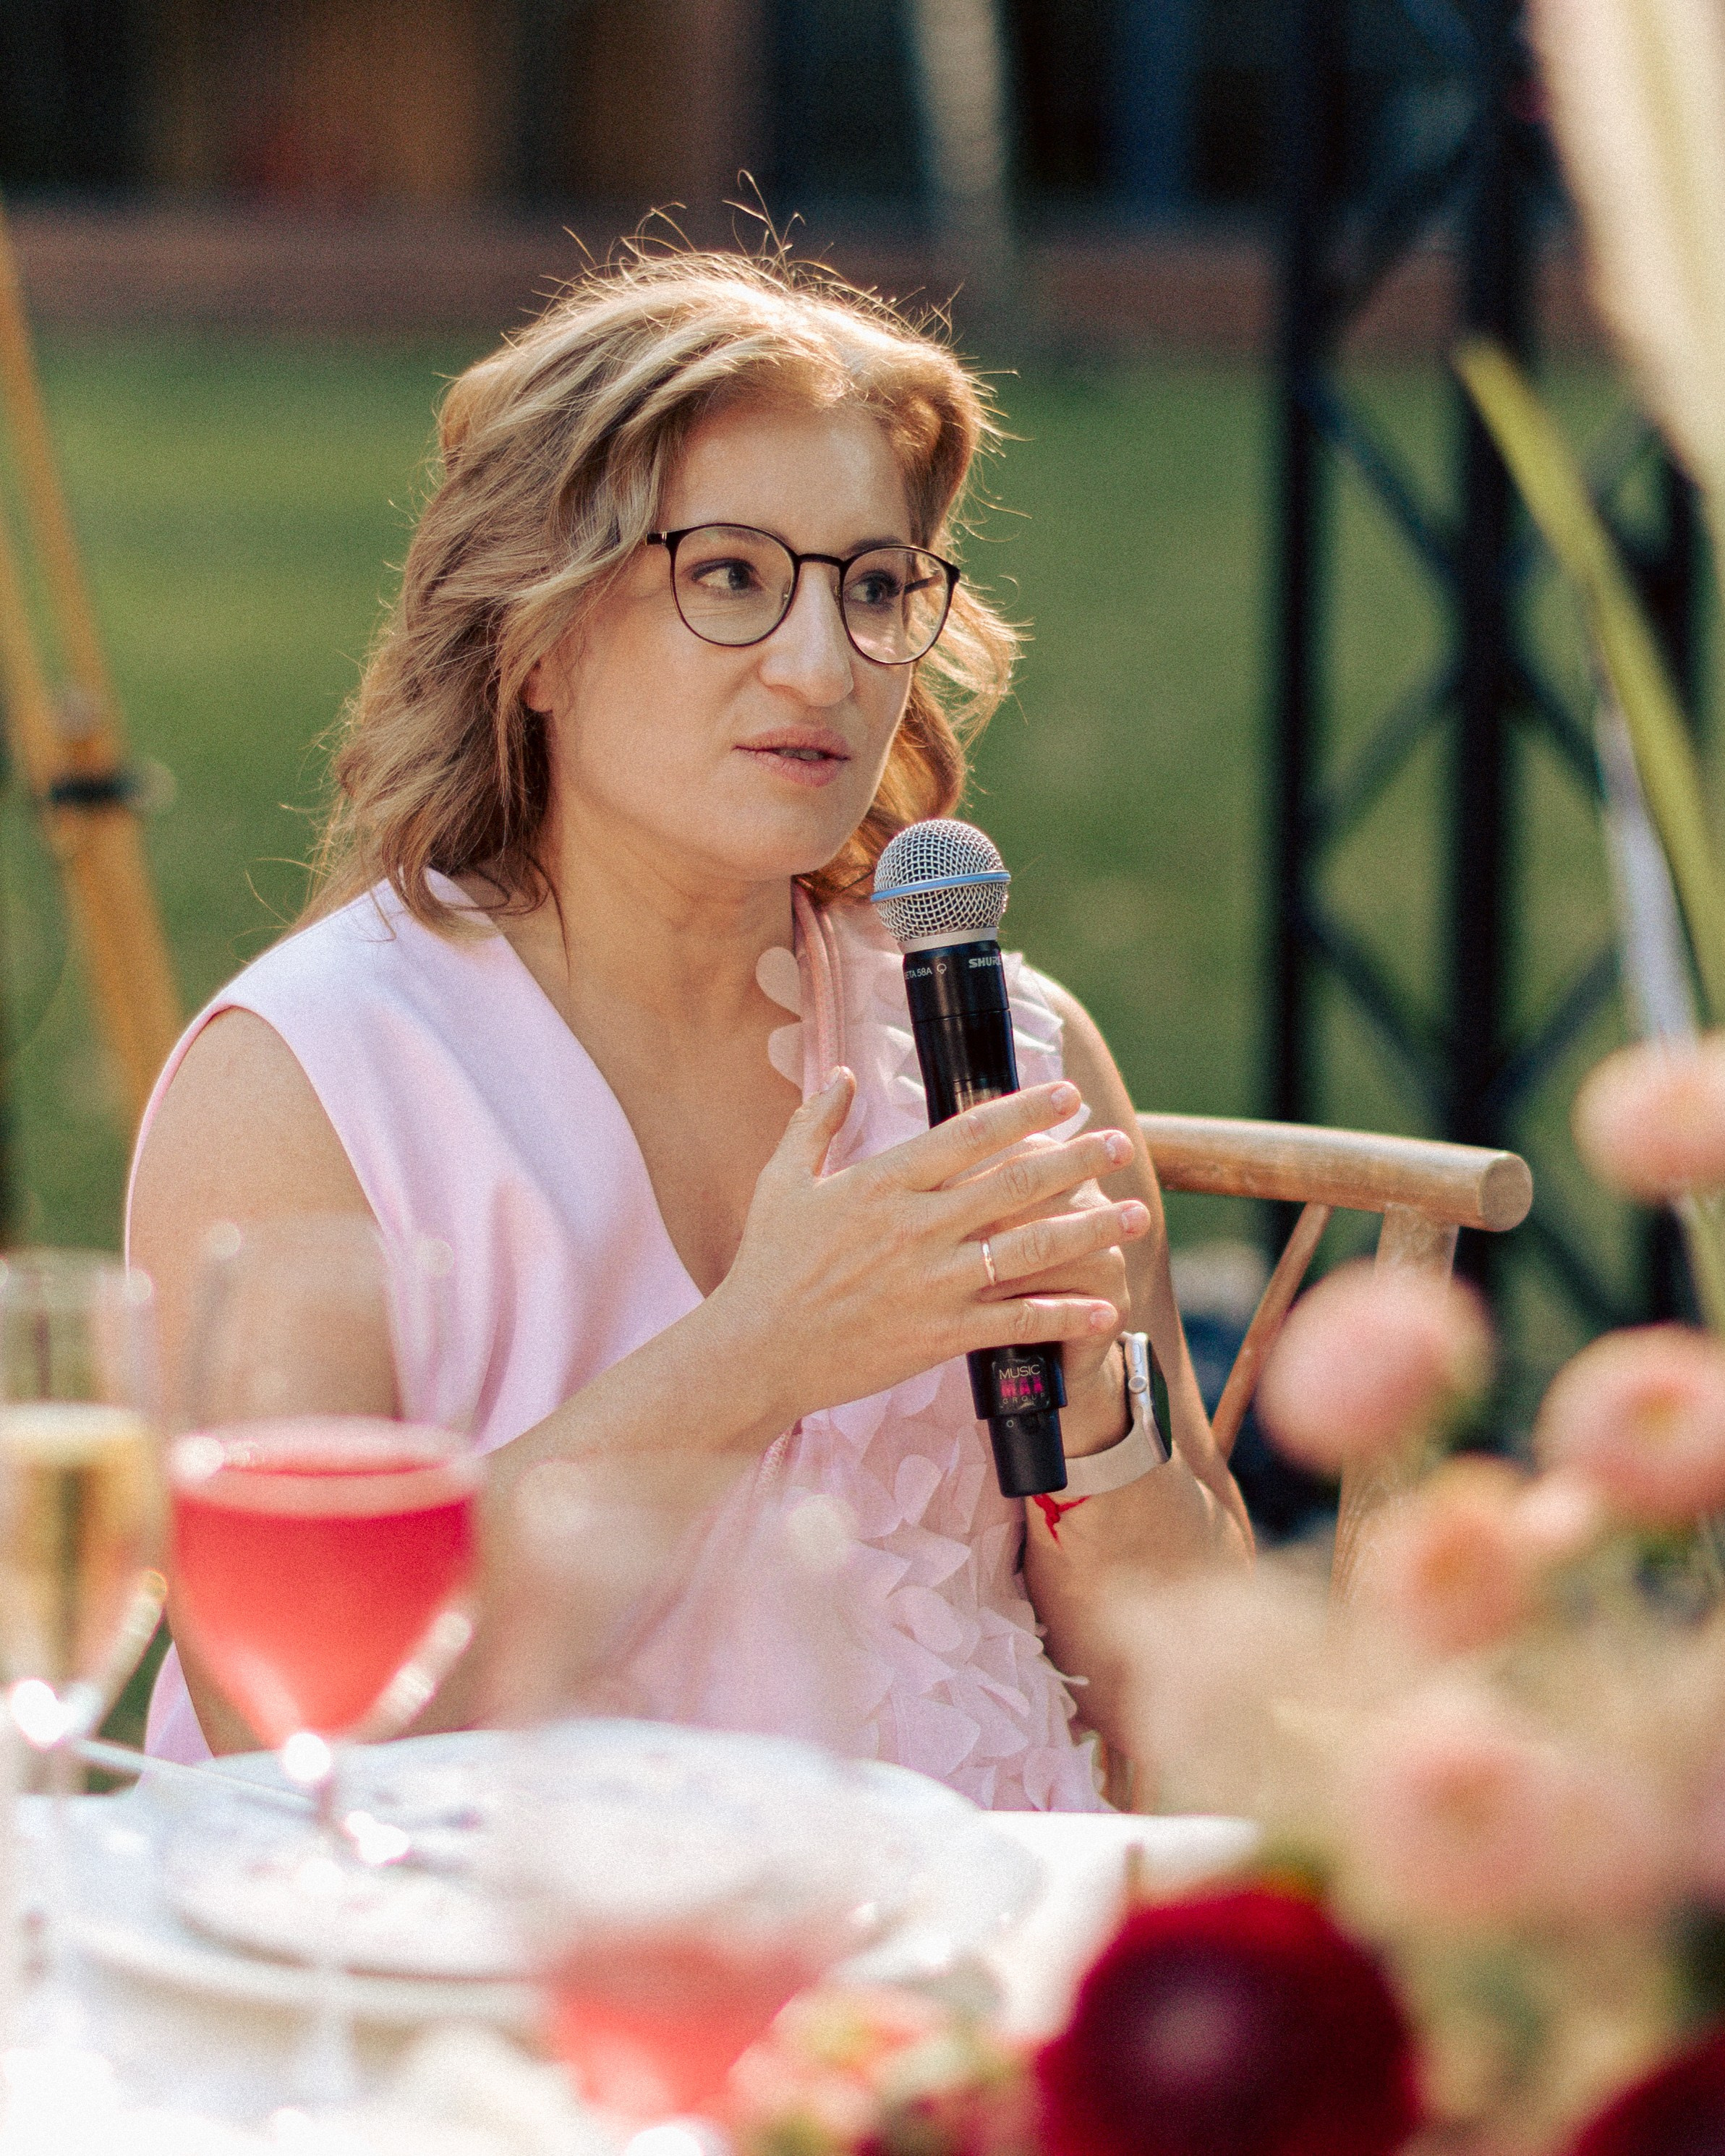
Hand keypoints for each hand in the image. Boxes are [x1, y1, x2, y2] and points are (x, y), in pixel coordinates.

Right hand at [711, 1072, 1148, 1431]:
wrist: (755, 1352)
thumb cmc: (767, 1267)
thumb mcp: (781, 1182)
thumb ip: (816, 1123)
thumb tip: (844, 1076)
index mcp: (881, 1183)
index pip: (967, 1133)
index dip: (1023, 1109)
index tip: (1065, 1094)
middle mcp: (916, 1227)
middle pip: (1014, 1182)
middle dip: (1076, 1160)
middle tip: (1119, 1143)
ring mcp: (932, 1282)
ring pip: (1029, 1248)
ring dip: (1090, 1229)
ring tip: (1136, 1214)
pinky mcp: (939, 1335)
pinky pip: (1017, 1320)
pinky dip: (1065, 1313)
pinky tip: (1105, 1306)